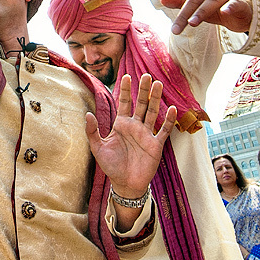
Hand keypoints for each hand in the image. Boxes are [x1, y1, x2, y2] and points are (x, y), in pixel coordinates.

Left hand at [87, 74, 176, 200]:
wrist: (125, 184)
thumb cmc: (111, 166)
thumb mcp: (98, 148)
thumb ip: (93, 131)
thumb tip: (88, 114)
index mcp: (121, 124)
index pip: (124, 103)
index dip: (125, 90)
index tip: (126, 76)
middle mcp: (135, 126)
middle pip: (141, 104)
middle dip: (142, 90)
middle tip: (145, 74)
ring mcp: (146, 134)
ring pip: (153, 112)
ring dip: (155, 99)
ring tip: (158, 84)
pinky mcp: (156, 145)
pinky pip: (163, 130)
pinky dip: (168, 120)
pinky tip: (171, 108)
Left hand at [161, 0, 252, 34]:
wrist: (240, 16)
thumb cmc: (215, 8)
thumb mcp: (196, 6)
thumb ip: (180, 2)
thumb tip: (162, 0)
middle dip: (185, 14)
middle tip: (175, 29)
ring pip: (212, 2)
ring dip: (201, 12)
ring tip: (192, 23)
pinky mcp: (239, 3)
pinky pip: (234, 4)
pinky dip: (229, 7)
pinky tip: (224, 12)